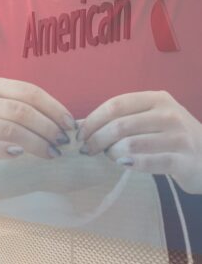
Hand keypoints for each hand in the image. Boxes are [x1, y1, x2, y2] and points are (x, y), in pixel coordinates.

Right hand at [0, 77, 76, 175]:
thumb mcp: (0, 109)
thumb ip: (25, 109)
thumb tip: (65, 124)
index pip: (30, 92)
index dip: (54, 108)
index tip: (70, 125)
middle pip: (21, 111)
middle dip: (47, 127)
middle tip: (63, 143)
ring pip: (9, 129)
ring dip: (35, 142)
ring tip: (51, 153)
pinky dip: (5, 150)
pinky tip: (20, 154)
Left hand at [79, 91, 201, 193]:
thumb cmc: (170, 137)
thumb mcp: (150, 119)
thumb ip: (121, 119)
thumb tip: (80, 126)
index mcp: (157, 99)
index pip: (116, 105)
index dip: (92, 120)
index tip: (80, 135)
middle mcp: (169, 114)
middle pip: (119, 125)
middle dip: (96, 140)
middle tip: (88, 150)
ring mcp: (178, 137)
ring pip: (130, 144)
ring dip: (111, 153)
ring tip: (109, 156)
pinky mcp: (184, 160)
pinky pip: (148, 162)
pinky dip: (130, 163)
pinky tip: (123, 164)